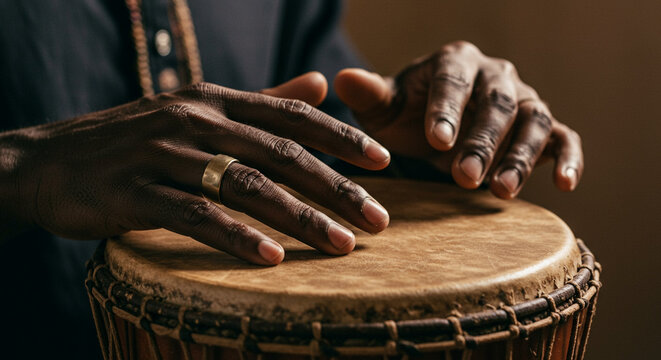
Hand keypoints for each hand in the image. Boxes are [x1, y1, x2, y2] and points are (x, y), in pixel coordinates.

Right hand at [0, 73, 390, 263]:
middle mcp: (195, 120)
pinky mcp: (134, 193)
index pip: (292, 116)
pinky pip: (195, 216)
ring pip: (246, 186)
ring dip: (300, 218)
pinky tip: (272, 258)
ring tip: (343, 244)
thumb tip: (320, 86)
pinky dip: (236, 237)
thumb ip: (262, 101)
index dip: (342, 137)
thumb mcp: (197, 113)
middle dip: (336, 188)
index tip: (384, 162)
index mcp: (214, 100)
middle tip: (380, 218)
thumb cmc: (133, 142)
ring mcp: (163, 155)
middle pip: (281, 154)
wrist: (48, 162)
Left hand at [335, 41, 582, 198]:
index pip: (453, 81)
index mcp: (455, 62)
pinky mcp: (543, 126)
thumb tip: (342, 78)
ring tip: (501, 191)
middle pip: (497, 103)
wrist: (436, 125)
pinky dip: (567, 158)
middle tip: (464, 177)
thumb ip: (368, 94)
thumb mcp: (383, 107)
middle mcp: (495, 75)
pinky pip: (563, 137)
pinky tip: (565, 184)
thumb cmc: (407, 114)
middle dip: (482, 140)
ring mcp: (524, 99)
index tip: (435, 142)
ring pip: (533, 120)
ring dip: (520, 155)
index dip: (446, 110)